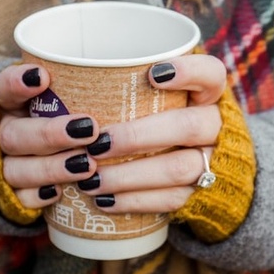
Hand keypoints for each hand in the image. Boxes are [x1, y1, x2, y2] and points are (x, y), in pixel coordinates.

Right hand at [0, 64, 101, 207]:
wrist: (22, 156)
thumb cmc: (55, 117)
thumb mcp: (62, 96)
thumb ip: (84, 86)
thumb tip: (148, 74)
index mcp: (9, 104)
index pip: (3, 88)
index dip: (17, 83)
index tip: (43, 76)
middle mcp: (2, 133)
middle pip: (13, 135)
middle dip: (51, 133)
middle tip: (90, 129)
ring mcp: (3, 165)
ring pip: (16, 169)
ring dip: (51, 168)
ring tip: (86, 165)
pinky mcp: (10, 195)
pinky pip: (18, 199)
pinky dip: (37, 196)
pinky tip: (58, 193)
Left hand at [74, 54, 226, 213]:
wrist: (212, 166)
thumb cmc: (167, 117)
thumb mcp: (161, 95)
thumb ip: (130, 86)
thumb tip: (57, 77)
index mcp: (210, 93)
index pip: (212, 74)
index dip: (188, 72)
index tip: (153, 74)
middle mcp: (217, 126)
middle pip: (187, 126)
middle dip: (138, 136)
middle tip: (96, 143)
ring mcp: (213, 162)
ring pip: (178, 169)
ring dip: (129, 175)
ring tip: (91, 179)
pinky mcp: (202, 194)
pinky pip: (172, 200)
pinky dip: (135, 201)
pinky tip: (104, 200)